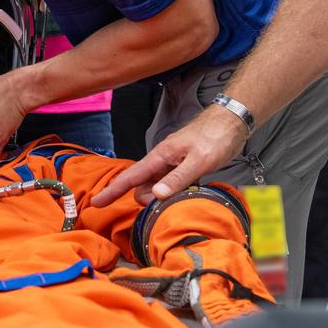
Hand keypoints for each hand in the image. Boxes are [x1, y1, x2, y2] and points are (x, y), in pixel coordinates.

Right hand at [91, 106, 247, 206]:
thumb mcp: (199, 160)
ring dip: (164, 199)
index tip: (96, 203)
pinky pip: (171, 186)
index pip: (130, 176)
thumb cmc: (215, 136)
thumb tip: (155, 195)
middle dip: (148, 201)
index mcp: (160, 156)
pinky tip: (187, 197)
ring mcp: (172, 165)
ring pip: (157, 188)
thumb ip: (178, 178)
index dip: (112, 190)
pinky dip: (175, 195)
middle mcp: (162, 161)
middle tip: (170, 205)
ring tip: (184, 199)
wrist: (231, 122)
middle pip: (143, 187)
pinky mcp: (183, 168)